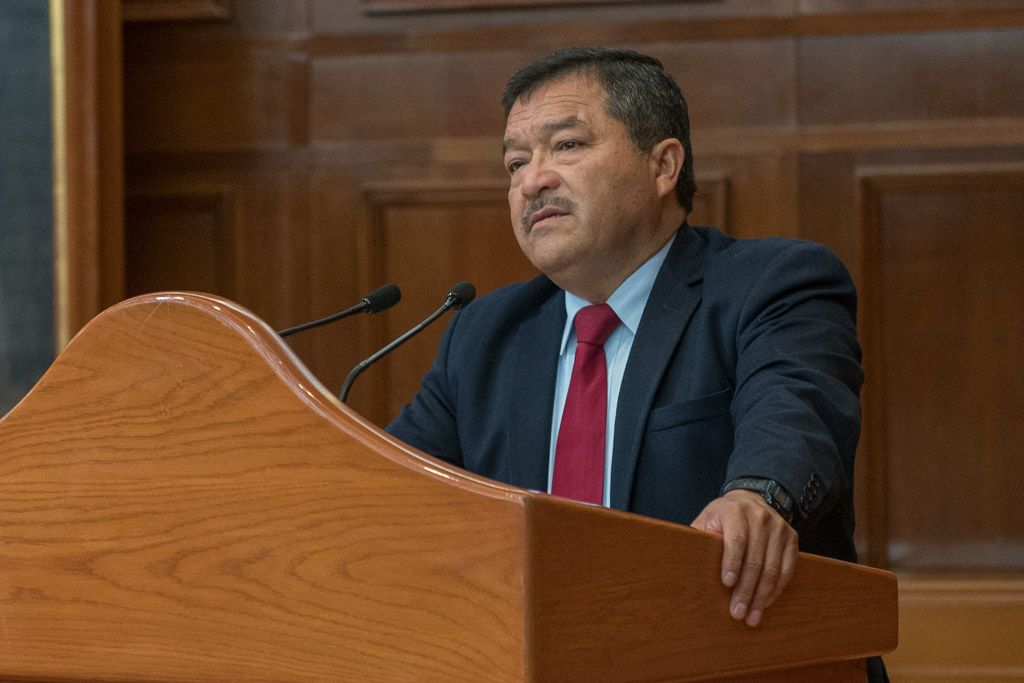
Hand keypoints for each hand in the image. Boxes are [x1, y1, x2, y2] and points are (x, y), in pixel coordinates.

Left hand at [691, 490, 797, 626]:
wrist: (751, 499)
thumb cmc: (722, 517)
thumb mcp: (707, 520)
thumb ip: (699, 538)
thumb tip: (685, 565)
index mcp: (735, 510)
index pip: (736, 539)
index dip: (732, 562)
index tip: (726, 584)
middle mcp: (760, 516)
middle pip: (755, 559)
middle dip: (746, 590)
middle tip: (737, 613)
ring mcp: (779, 527)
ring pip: (772, 568)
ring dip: (762, 596)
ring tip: (752, 616)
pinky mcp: (792, 538)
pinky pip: (786, 569)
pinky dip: (776, 589)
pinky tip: (766, 602)